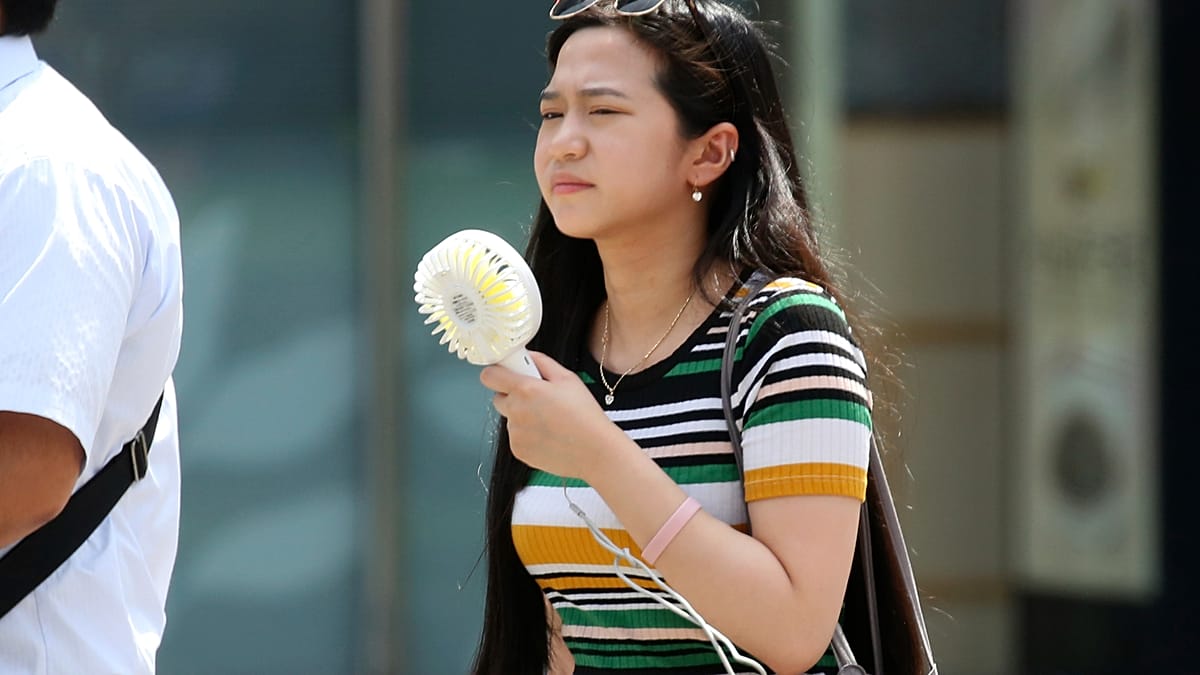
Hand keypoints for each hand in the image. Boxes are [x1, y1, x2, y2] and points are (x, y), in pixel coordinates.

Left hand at [480, 351, 616, 479]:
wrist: (595, 451)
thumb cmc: (585, 415)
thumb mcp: (568, 379)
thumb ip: (542, 363)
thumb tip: (527, 356)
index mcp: (525, 390)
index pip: (490, 376)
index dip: (497, 373)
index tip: (505, 374)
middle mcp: (515, 412)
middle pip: (499, 398)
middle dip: (513, 396)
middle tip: (537, 400)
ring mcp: (515, 434)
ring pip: (510, 419)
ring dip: (522, 418)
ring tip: (549, 421)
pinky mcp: (518, 451)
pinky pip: (517, 437)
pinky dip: (528, 436)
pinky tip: (548, 435)